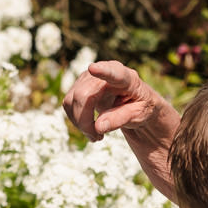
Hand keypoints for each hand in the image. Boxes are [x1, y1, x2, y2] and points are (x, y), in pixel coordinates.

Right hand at [61, 60, 180, 195]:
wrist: (134, 102)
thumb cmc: (140, 107)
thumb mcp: (138, 116)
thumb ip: (120, 119)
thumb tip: (98, 126)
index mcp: (128, 78)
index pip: (116, 73)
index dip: (104, 71)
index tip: (94, 69)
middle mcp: (106, 71)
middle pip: (84, 95)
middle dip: (85, 121)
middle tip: (98, 138)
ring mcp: (89, 76)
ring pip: (71, 100)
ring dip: (80, 123)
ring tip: (96, 135)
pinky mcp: (79, 84)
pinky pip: (68, 104)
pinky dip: (76, 120)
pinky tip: (90, 127)